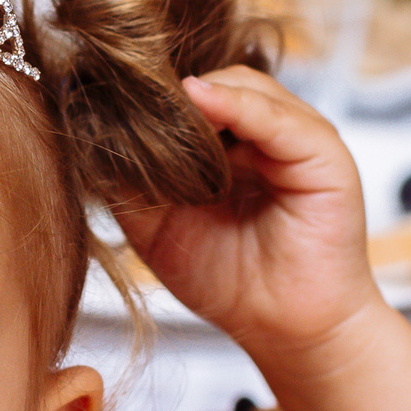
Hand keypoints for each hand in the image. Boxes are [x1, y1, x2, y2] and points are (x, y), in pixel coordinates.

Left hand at [119, 68, 377, 357]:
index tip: (99, 96)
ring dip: (196, 94)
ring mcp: (296, 136)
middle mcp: (263, 132)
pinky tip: (199, 100)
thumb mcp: (157, 228)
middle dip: (166, 90)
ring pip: (243, 85)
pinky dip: (236, 104)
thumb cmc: (230, 281)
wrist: (286, 330)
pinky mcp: (322, 152)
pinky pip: (277, 117)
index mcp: (228, 144)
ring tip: (157, 108)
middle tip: (120, 97)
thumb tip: (87, 142)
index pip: (185, 96)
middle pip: (211, 80)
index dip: (147, 97)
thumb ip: (130, 186)